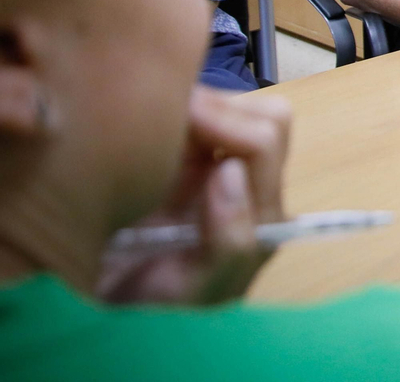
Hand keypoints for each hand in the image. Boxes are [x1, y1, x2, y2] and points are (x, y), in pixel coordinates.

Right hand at [98, 86, 290, 304]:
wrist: (112, 315)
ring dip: (196, 107)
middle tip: (166, 115)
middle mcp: (247, 186)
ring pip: (229, 109)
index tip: (180, 120)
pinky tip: (148, 126)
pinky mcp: (181, 163)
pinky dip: (176, 113)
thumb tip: (229, 172)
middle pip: (261, 115)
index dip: (226, 122)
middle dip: (217, 107)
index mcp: (263, 212)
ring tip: (155, 120)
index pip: (264, 141)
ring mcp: (213, 171)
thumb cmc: (160, 310)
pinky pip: (192, 121)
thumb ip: (229, 244)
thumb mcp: (199, 291)